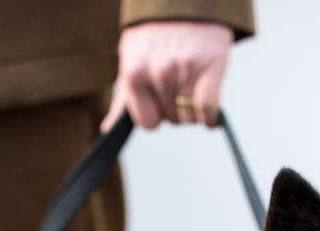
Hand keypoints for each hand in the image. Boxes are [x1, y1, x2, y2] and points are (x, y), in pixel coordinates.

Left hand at [103, 20, 231, 130]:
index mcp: (135, 74)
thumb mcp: (131, 60)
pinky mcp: (211, 65)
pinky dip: (211, 117)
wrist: (184, 1)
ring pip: (191, 118)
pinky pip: (209, 108)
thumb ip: (122, 97)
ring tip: (192, 88)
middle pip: (173, 120)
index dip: (157, 115)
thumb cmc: (154, 36)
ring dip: (194, 113)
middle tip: (179, 85)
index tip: (161, 102)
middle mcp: (159, 72)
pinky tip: (210, 114)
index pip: (149, 123)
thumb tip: (108, 129)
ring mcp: (185, 69)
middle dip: (177, 109)